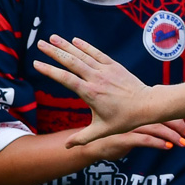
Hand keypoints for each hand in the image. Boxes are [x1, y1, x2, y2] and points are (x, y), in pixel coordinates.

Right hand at [33, 35, 181, 146]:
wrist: (148, 105)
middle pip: (71, 62)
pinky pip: (97, 53)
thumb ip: (83, 138)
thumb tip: (66, 148)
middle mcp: (96, 79)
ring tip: (52, 37)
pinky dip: (85, 46)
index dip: (50, 70)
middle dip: (54, 52)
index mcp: (90, 93)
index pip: (66, 79)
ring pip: (82, 55)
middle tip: (40, 44)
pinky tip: (75, 40)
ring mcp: (106, 70)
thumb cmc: (125, 119)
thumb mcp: (102, 131)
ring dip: (66, 45)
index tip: (36, 63)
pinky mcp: (114, 65)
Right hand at [79, 120, 184, 159]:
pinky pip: (144, 140)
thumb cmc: (112, 135)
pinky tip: (168, 146)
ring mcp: (128, 127)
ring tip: (183, 142)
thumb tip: (164, 125)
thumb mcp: (129, 128)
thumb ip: (144, 124)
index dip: (174, 116)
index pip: (158, 110)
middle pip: (160, 118)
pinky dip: (158, 143)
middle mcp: (133, 117)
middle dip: (177, 125)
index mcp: (136, 112)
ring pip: (155, 128)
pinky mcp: (124, 138)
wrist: (92, 145)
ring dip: (171, 135)